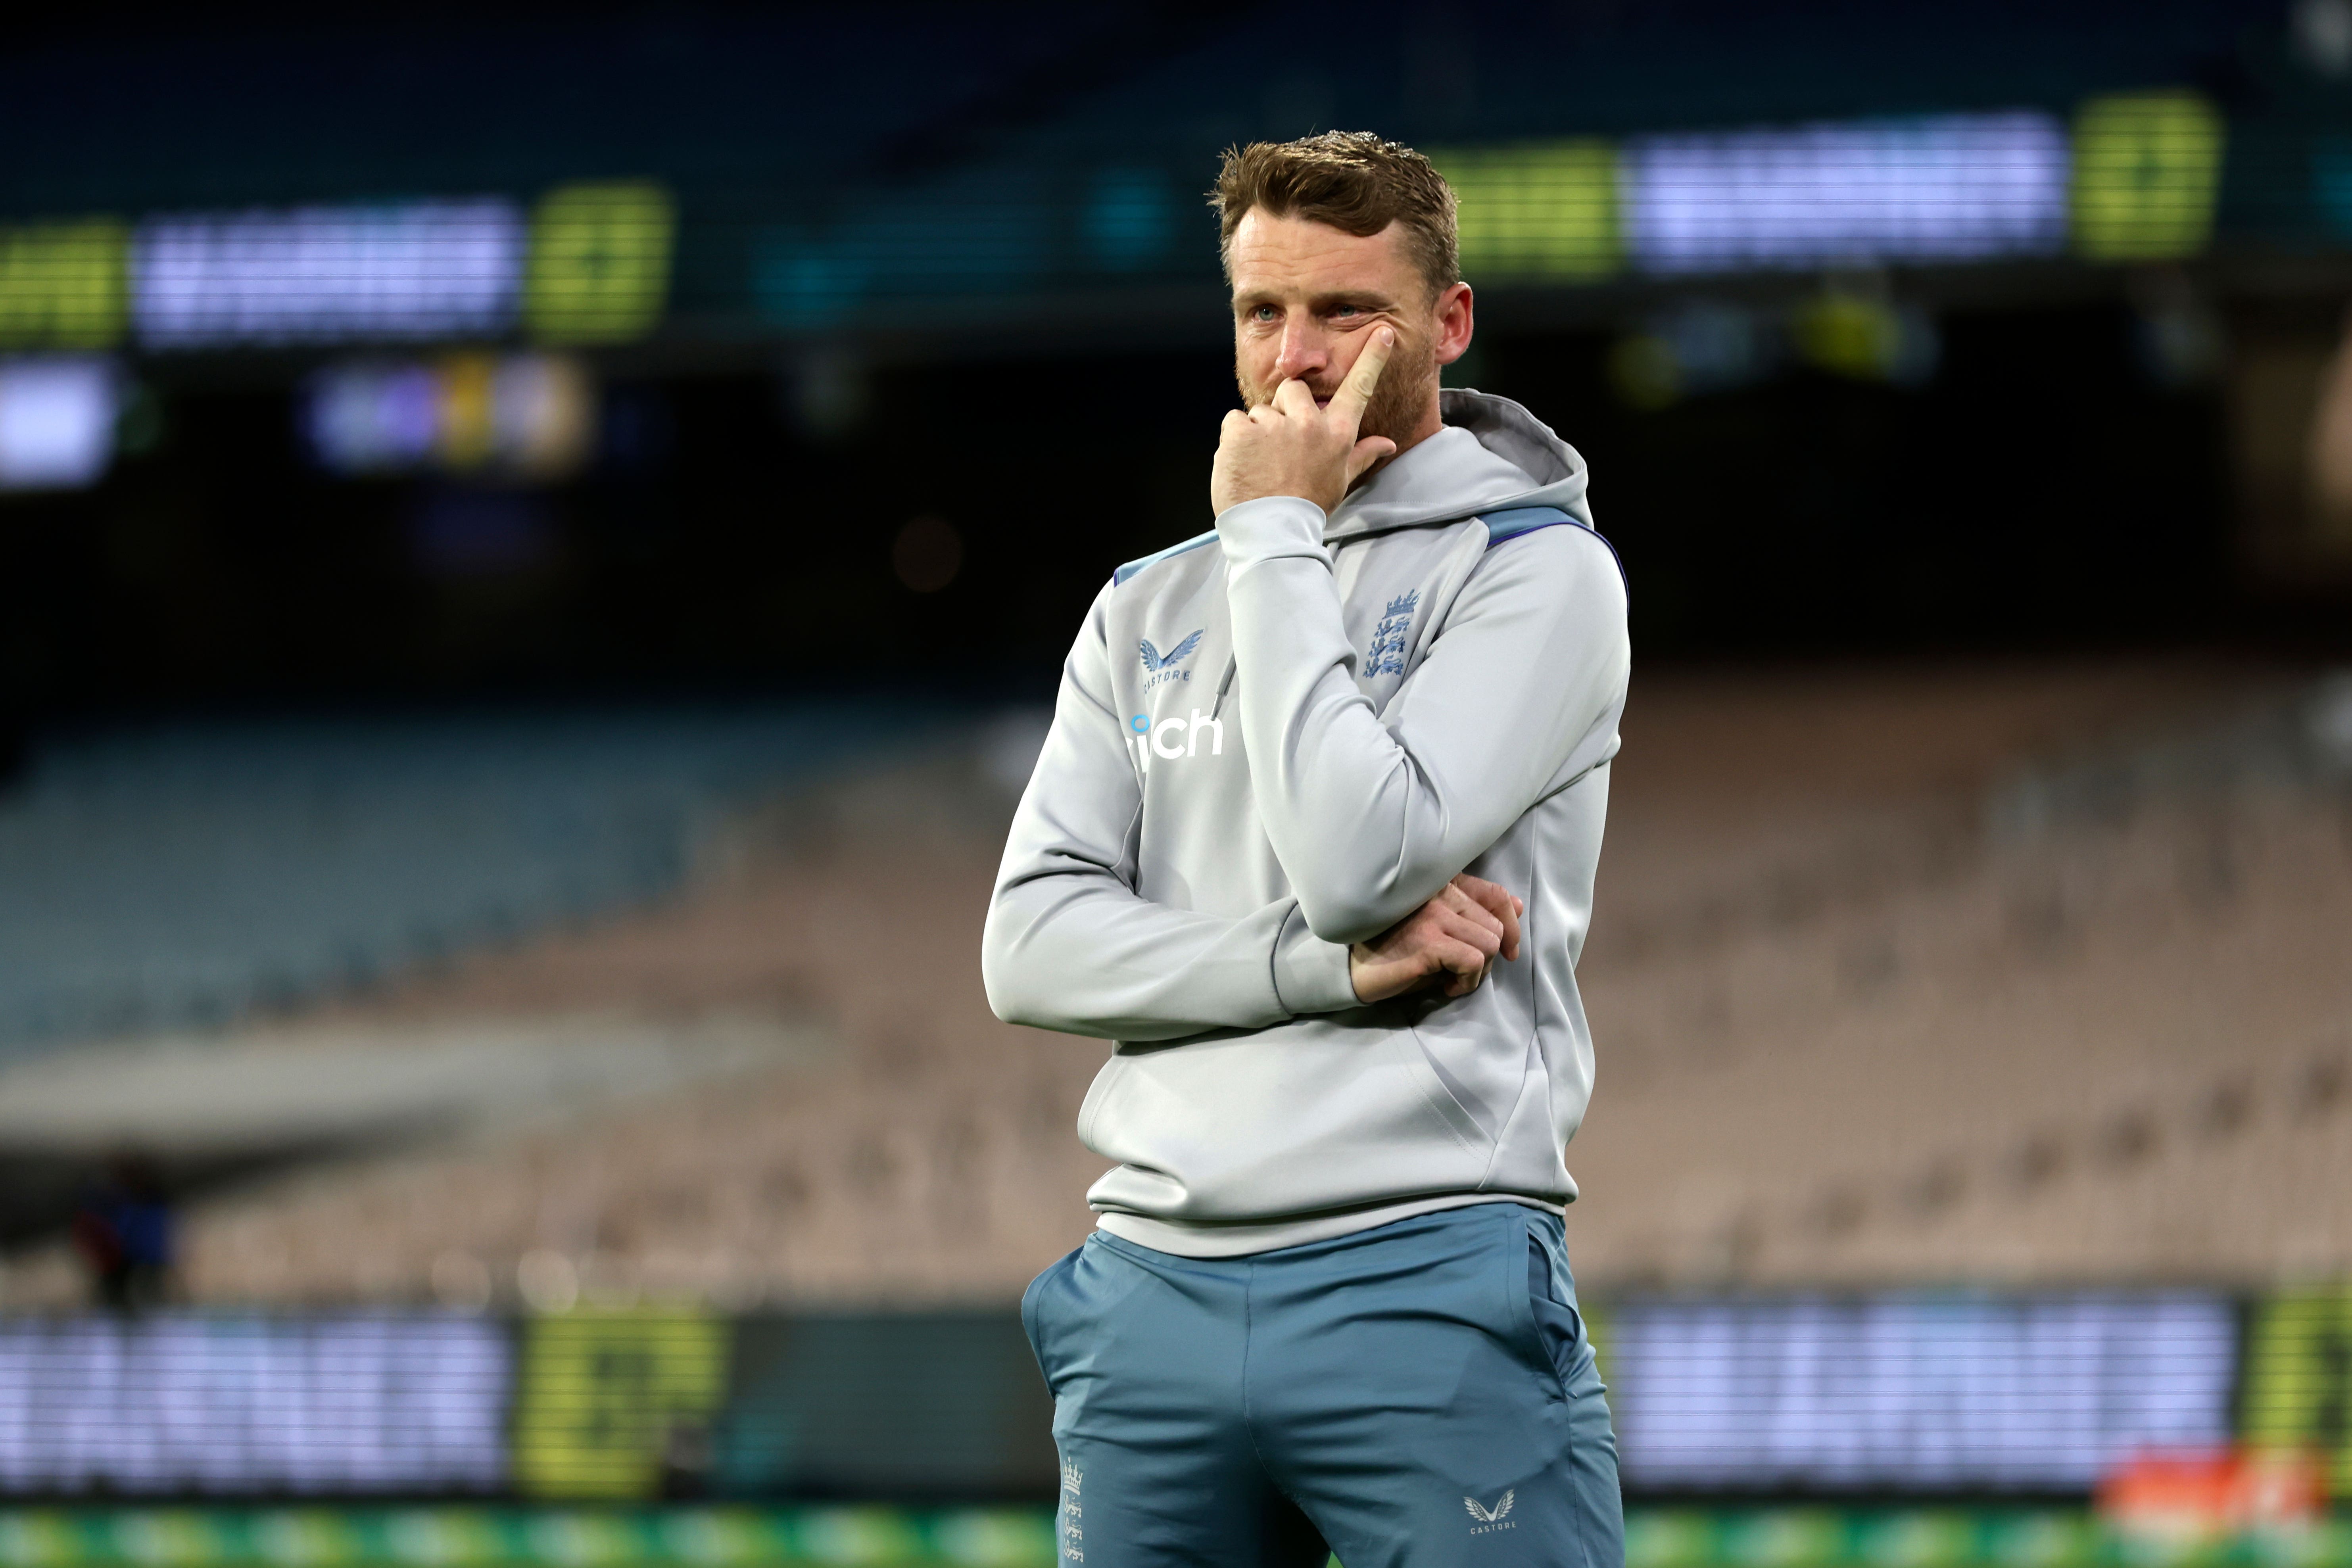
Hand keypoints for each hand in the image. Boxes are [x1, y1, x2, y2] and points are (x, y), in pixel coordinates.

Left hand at [1211, 327, 1397, 515]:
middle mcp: (1308, 423)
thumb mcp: (1340, 480)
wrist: (1271, 531)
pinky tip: (1243, 463)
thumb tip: (1388, 445)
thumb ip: (1361, 455)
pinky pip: (1235, 421)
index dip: (1372, 358)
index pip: (1358, 388)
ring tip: (1261, 464)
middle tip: (1281, 444)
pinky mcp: (1242, 431)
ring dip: (1257, 431)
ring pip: (1260, 410)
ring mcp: (1274, 425)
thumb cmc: (1307, 506)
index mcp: (1336, 434)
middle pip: (1292, 388)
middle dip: (1284, 407)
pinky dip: (1235, 440)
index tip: (1382, 332)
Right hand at [1348, 874, 1524, 1003]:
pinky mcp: (1428, 941)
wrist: (1350, 967)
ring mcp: (1433, 915)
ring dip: (1479, 971)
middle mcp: (1438, 892)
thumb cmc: (1394, 948)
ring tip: (1454, 979)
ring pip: (1489, 943)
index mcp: (1441, 883)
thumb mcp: (1438, 927)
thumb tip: (1518, 906)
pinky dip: (1467, 981)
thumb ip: (1474, 914)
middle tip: (1463, 972)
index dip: (1511, 926)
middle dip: (1488, 957)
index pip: (1495, 895)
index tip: (1507, 951)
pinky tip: (1447, 988)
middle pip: (1496, 925)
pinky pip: (1473, 962)